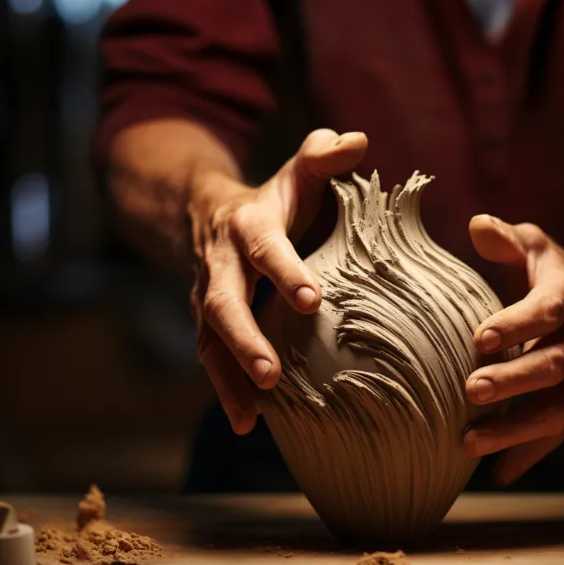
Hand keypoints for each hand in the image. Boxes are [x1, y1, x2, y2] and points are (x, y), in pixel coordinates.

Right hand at [190, 128, 367, 433]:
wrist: (206, 215)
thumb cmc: (274, 199)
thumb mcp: (296, 172)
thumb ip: (324, 156)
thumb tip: (357, 141)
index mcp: (248, 226)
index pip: (266, 248)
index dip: (286, 272)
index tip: (313, 300)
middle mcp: (221, 265)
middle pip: (225, 305)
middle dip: (246, 341)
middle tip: (272, 373)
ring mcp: (208, 299)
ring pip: (210, 341)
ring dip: (230, 378)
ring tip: (253, 412)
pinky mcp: (207, 327)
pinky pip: (212, 362)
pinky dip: (227, 394)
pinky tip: (248, 423)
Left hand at [463, 216, 563, 486]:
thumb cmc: (550, 272)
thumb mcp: (534, 246)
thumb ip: (506, 238)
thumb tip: (478, 224)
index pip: (547, 311)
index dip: (516, 325)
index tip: (479, 338)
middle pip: (552, 366)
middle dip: (513, 382)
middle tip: (471, 391)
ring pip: (555, 410)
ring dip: (513, 430)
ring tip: (469, 443)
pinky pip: (555, 435)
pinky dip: (526, 456)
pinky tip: (496, 475)